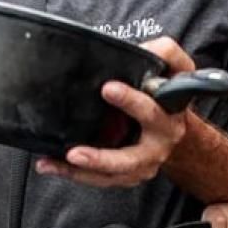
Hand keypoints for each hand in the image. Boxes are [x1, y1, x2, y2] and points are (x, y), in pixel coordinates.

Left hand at [35, 36, 193, 187]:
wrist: (173, 128)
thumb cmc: (167, 96)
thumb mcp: (176, 68)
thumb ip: (165, 53)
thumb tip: (145, 49)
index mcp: (168, 119)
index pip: (152, 112)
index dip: (132, 102)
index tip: (108, 88)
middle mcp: (156, 147)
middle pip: (129, 159)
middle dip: (101, 157)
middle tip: (75, 152)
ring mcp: (140, 165)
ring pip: (111, 175)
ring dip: (83, 171)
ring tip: (57, 162)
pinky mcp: (125, 174)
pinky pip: (99, 178)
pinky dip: (74, 173)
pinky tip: (52, 164)